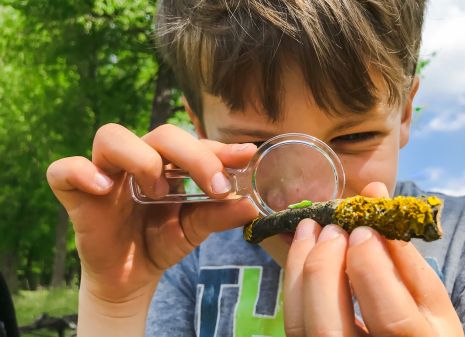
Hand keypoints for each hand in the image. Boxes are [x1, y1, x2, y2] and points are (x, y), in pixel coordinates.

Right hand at [47, 123, 258, 307]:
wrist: (129, 275)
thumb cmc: (160, 241)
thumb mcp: (194, 229)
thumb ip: (219, 215)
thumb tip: (251, 206)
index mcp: (169, 163)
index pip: (194, 143)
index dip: (219, 148)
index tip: (246, 157)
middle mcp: (138, 159)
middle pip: (161, 134)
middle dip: (193, 155)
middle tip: (214, 185)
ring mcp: (105, 171)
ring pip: (112, 136)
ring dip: (141, 158)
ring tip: (158, 190)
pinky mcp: (76, 191)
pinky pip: (64, 169)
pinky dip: (81, 172)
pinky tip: (104, 188)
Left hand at [283, 182, 463, 336]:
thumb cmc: (424, 326)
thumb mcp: (430, 297)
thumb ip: (402, 250)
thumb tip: (373, 192)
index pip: (391, 319)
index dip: (372, 271)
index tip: (363, 230)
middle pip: (329, 329)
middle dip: (324, 269)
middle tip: (333, 230)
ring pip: (300, 326)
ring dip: (299, 269)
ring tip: (310, 227)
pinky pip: (294, 320)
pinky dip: (293, 281)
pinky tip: (304, 250)